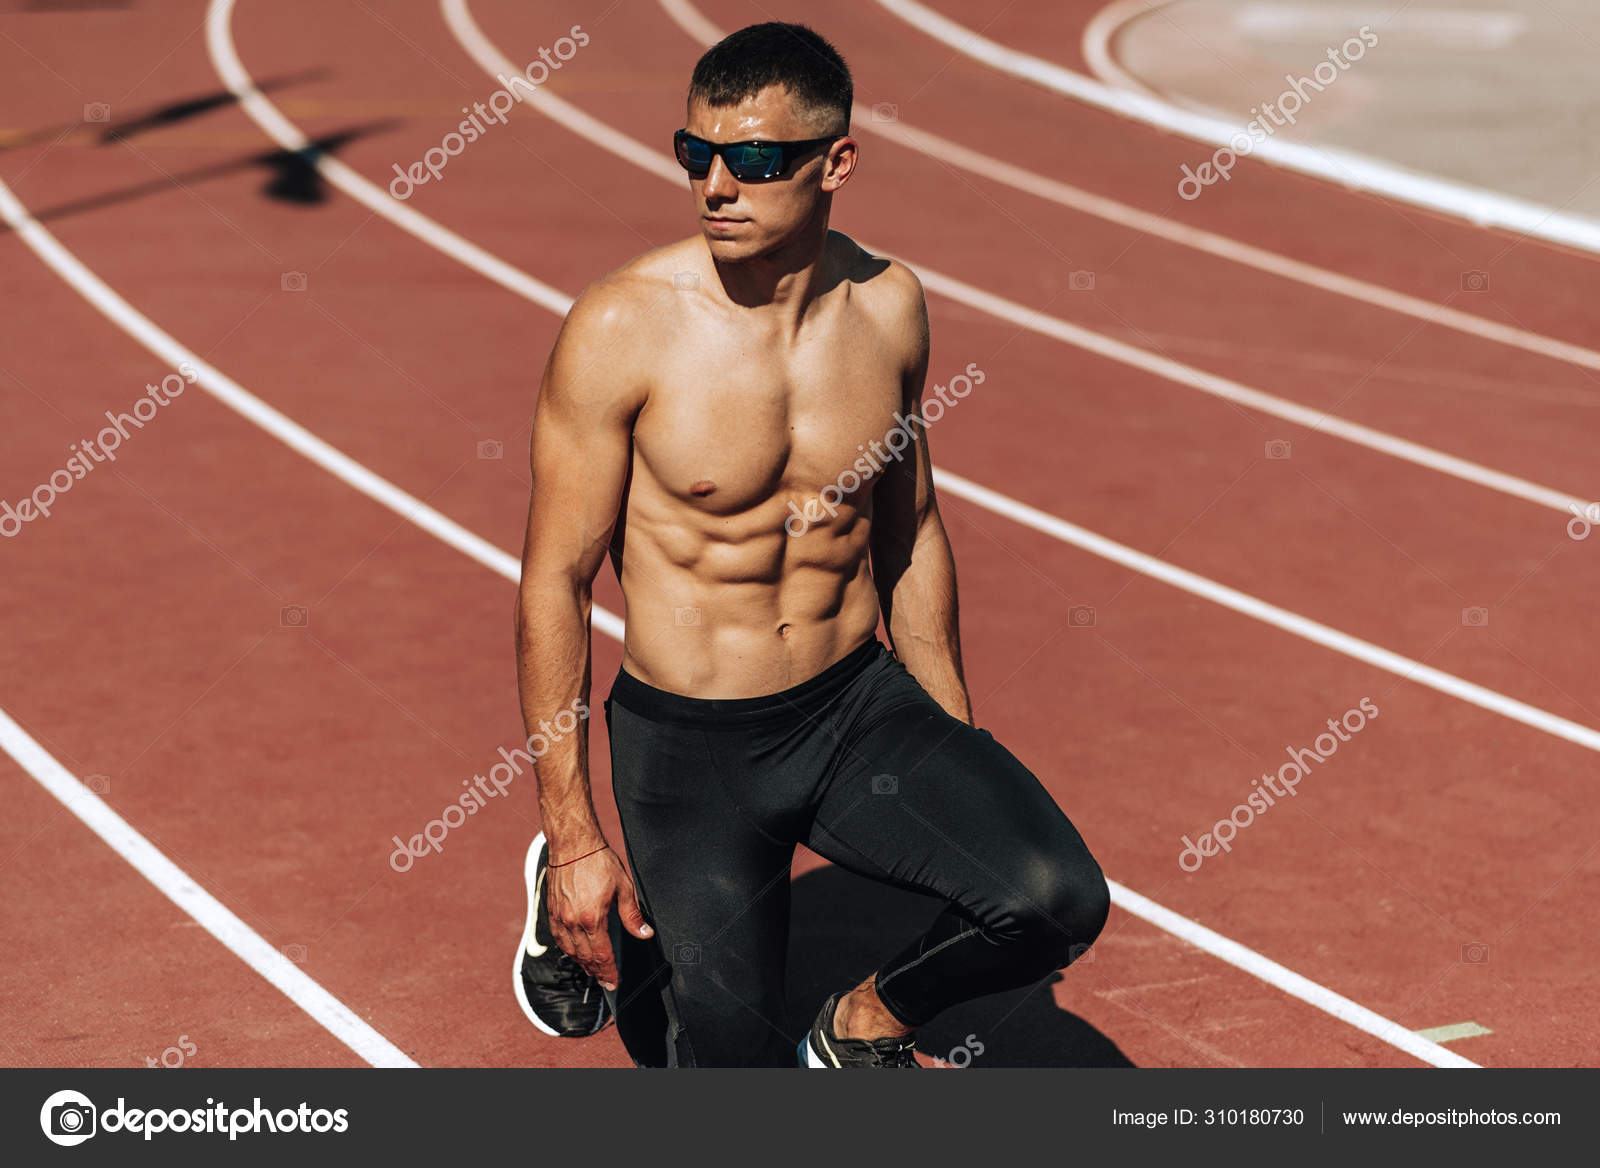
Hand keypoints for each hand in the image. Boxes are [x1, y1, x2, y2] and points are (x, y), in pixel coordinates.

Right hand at [545, 845, 652, 990]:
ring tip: (593, 971)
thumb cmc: (598, 861)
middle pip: (586, 957)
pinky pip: (559, 939)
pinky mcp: (552, 912)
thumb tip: (645, 933)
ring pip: (571, 951)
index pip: (602, 955)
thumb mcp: (623, 887)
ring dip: (582, 964)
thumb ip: (632, 915)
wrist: (572, 845)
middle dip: (597, 973)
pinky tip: (575, 953)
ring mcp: (560, 918)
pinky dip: (568, 950)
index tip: (614, 983)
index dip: (609, 972)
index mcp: (593, 918)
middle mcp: (573, 922)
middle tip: (606, 983)